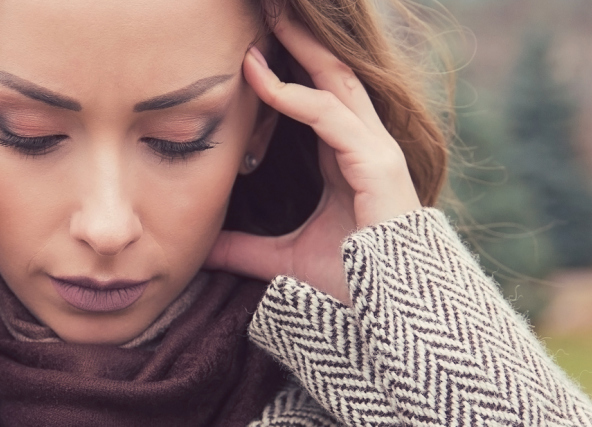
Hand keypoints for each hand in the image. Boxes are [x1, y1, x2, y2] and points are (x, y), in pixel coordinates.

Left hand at [204, 17, 420, 304]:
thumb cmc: (349, 287)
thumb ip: (244, 249)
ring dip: (300, 49)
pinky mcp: (375, 164)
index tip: (249, 51)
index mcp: (346, 160)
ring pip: (336, 83)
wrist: (389, 318)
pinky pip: (330, 116)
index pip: (318, 98)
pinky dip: (295, 95)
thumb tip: (202, 250)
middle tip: (268, 11)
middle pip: (333, 76)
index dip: (288, 70)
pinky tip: (261, 79)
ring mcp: (374, 152)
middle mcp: (364, 147)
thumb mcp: (282, 260)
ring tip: (268, 21)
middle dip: (301, 41)